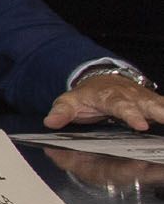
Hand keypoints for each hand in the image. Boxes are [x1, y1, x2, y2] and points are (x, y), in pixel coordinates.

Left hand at [45, 72, 163, 132]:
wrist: (102, 79)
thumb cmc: (88, 94)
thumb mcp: (70, 101)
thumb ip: (62, 111)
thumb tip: (50, 121)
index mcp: (111, 96)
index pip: (122, 106)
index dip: (132, 115)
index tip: (141, 125)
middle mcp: (132, 96)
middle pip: (149, 105)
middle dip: (160, 114)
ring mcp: (145, 99)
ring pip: (162, 106)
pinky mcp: (155, 104)